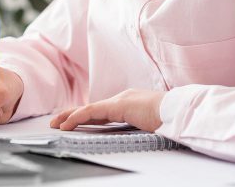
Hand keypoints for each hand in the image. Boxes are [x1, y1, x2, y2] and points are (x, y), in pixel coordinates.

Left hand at [50, 88, 164, 132]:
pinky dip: (77, 118)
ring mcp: (119, 100)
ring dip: (69, 117)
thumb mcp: (149, 124)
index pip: (101, 111)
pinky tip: (67, 124)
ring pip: (87, 109)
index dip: (84, 117)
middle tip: (56, 122)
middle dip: (71, 115)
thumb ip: (137, 127)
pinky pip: (91, 112)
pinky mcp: (117, 105)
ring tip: (55, 124)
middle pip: (90, 109)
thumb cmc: (169, 119)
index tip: (72, 124)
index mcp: (128, 103)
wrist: (179, 111)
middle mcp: (121, 99)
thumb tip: (132, 135)